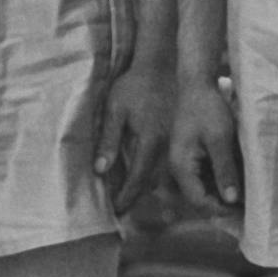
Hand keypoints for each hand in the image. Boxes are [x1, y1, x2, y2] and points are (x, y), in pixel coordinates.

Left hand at [94, 58, 175, 211]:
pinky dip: (154, 172)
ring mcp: (173, 141)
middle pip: (152, 182)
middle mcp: (165, 146)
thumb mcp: (115, 110)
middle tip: (121, 208)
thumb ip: (109, 140)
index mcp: (150, 142)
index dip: (126, 197)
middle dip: (136, 196)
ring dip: (145, 186)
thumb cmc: (134, 86)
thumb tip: (101, 169)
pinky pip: (166, 162)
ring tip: (130, 194)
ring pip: (161, 174)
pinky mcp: (176, 136)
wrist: (161, 65)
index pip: (137, 178)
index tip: (116, 211)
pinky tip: (144, 173)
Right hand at [166, 75, 241, 214]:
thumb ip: (225, 170)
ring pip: (205, 188)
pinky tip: (240, 179)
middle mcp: (179, 169)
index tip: (244, 209)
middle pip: (200, 198)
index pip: (198, 201)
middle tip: (249, 206)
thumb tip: (231, 200)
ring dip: (224, 193)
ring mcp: (185, 163)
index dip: (221, 209)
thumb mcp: (219, 139)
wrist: (197, 85)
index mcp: (181, 166)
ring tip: (248, 195)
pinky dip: (222, 180)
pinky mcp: (193, 157)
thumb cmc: (207, 109)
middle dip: (224, 204)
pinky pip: (207, 176)